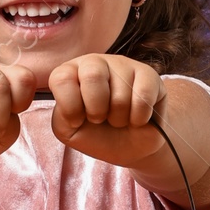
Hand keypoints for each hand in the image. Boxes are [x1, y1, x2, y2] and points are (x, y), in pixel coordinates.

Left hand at [46, 54, 166, 159]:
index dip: (70, 107)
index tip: (77, 120)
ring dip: (119, 119)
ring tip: (120, 119)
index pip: (61, 78)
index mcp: (71, 73)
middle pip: (92, 76)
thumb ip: (62, 114)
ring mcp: (123, 65)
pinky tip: (136, 118)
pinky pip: (143, 97)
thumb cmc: (97, 135)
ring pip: (120, 94)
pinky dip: (139, 118)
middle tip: (101, 119)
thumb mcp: (69, 131)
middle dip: (96, 109)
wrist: (131, 146)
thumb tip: (73, 99)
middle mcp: (95, 63)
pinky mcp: (148, 75)